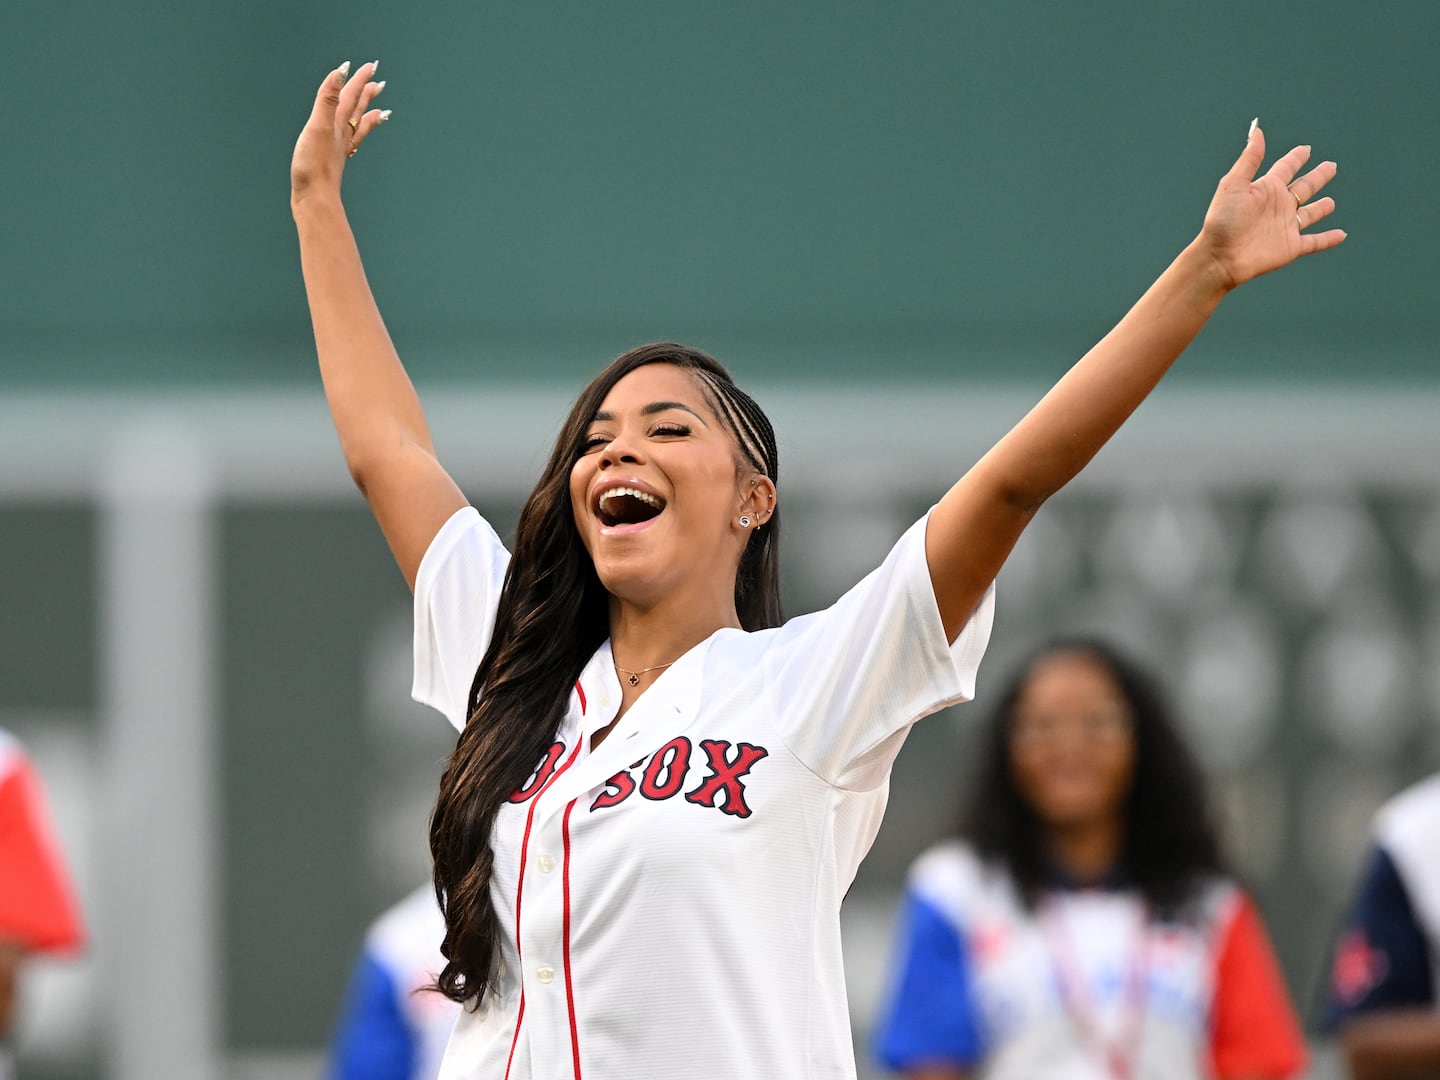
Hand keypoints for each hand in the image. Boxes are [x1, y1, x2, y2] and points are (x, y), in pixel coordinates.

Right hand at [291, 61, 388, 207]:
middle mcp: (341, 135)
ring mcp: (338, 149)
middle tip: (379, 83)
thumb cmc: (314, 166)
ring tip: (379, 110)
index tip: (371, 67)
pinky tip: (351, 140)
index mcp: (337, 124)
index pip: (350, 97)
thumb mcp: (318, 126)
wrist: (315, 199)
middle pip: (357, 110)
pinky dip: (354, 138)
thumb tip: (342, 72)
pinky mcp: (333, 162)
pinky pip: (349, 144)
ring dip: (366, 115)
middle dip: (366, 95)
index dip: (359, 80)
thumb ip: (328, 99)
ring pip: (356, 128)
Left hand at [1199, 121, 1345, 290]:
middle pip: (1303, 187)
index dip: (1296, 158)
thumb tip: (1257, 130)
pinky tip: (1341, 235)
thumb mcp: (1233, 184)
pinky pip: (1315, 242)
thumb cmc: (1222, 220)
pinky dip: (1328, 239)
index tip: (1305, 149)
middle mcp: (1278, 206)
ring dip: (1321, 208)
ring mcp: (1286, 226)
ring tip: (1331, 203)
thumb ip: (1250, 159)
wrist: (1220, 257)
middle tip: (1330, 166)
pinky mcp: (1291, 246)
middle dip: (1317, 177)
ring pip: (1309, 214)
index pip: (1285, 168)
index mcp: (1265, 189)